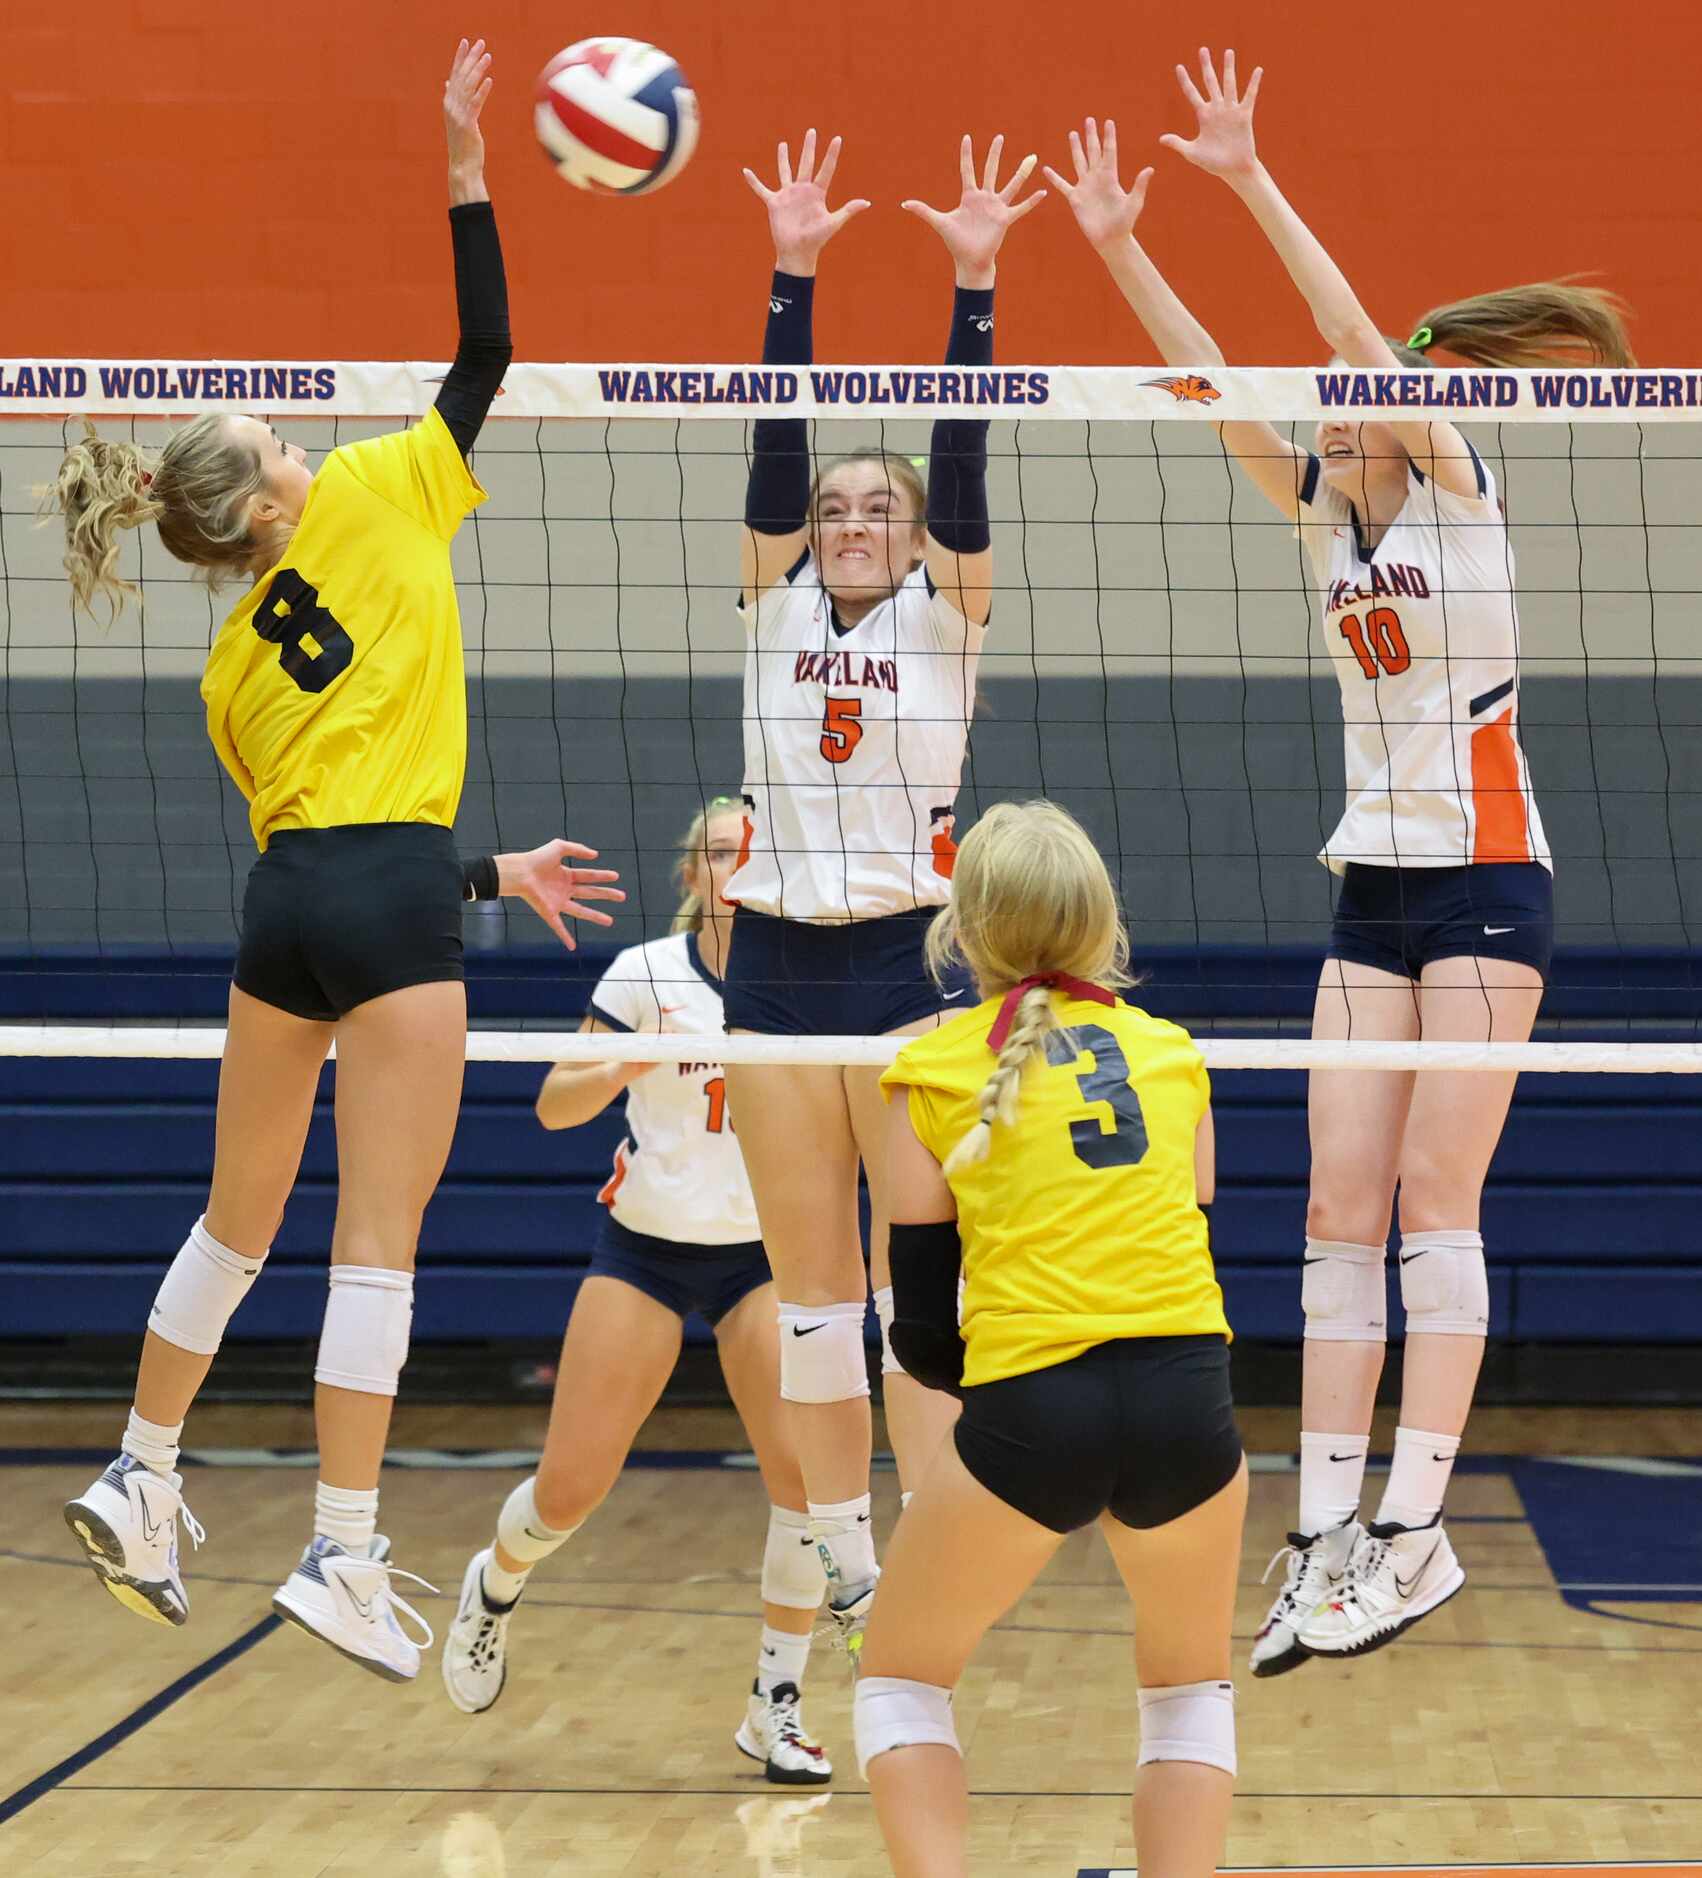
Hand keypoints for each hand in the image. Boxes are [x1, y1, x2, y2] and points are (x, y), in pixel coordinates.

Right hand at [444, 36, 492, 200]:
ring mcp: (458, 114)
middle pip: (461, 76)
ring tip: (487, 56)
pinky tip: (489, 80)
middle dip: (470, 58)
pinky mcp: (467, 124)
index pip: (454, 75)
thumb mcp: (457, 118)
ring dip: (478, 70)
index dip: (459, 58)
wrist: (462, 166)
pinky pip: (475, 104)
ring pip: (468, 87)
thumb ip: (454, 99)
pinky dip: (482, 91)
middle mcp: (451, 105)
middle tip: (480, 43)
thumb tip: (448, 83)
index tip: (465, 42)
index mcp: (449, 103)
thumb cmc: (463, 144)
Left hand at [497, 840, 623, 949]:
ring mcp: (557, 902)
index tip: (616, 876)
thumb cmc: (536, 858)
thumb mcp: (559, 847)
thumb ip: (577, 849)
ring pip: (581, 911)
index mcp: (566, 875)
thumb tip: (595, 855)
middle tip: (622, 897)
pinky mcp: (549, 912)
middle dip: (606, 895)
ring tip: (610, 921)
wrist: (520, 872)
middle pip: (590, 893)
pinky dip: (565, 937)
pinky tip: (572, 947)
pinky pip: (559, 927)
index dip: (602, 876)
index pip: (589, 876)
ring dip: (596, 917)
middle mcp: (564, 890)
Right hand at [742, 129, 869, 275]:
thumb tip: (867, 203)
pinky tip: (746, 171)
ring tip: (783, 144)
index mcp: (817, 193)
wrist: (797, 253)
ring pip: (785, 171)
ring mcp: (788, 195)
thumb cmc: (816, 240)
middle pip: (806, 163)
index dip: (832, 154)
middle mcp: (803, 190)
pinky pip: (762, 190)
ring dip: (783, 158)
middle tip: (811, 131)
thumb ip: (848, 210)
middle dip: (809, 147)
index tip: (837, 139)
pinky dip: (753, 182)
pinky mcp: (774, 203)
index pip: (826, 169)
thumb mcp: (833, 223)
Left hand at [902, 134, 1044, 288]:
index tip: (967, 137)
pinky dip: (1031, 202)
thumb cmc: (956, 242)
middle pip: (991, 170)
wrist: (969, 260)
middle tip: (1000, 137)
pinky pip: (1020, 208)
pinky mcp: (1005, 219)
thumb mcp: (939, 222)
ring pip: (1011, 185)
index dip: (967, 154)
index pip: (967, 170)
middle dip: (994, 154)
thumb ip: (924, 211)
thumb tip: (904, 204)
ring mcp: (996, 207)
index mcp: (969, 196)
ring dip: (1021, 172)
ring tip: (1032, 158)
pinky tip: (1043, 193)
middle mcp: (984, 198)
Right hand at [1044, 118, 1152, 256]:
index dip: (1108, 137)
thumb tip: (1149, 169)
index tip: (1108, 121)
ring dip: (1076, 148)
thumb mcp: (1134, 203)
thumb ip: (1139, 185)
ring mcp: (1085, 187)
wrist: (1110, 239)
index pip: (1109, 151)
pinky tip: (1047, 169)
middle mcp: (1097, 178)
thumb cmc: (1125, 223)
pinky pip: (1063, 185)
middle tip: (1089, 120)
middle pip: (1093, 151)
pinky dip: (1055, 178)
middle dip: (1091, 136)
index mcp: (1110, 177)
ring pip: (1079, 162)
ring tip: (1072, 134)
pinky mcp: (1075, 199)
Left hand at [1160, 47, 1262, 181]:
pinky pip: (1249, 96)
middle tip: (1202, 50)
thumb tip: (1161, 139)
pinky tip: (1257, 70)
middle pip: (1210, 82)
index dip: (1185, 81)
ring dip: (1228, 68)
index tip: (1179, 67)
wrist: (1233, 170)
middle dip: (1206, 67)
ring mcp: (1231, 111)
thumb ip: (1178, 143)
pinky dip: (1253, 83)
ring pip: (1228, 84)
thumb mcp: (1192, 153)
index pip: (1192, 94)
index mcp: (1204, 116)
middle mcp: (1217, 109)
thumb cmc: (1213, 163)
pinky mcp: (1244, 115)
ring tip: (1228, 51)